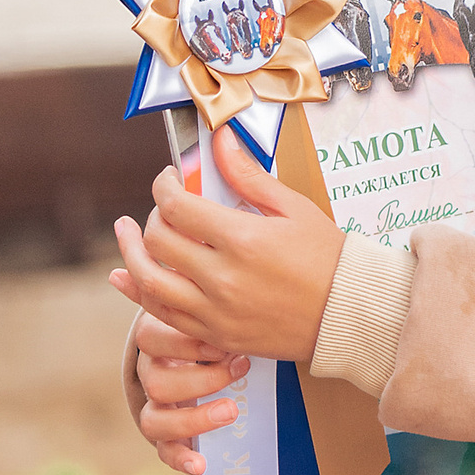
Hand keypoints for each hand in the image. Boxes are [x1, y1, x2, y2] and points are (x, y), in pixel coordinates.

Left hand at [108, 124, 345, 362]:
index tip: (169, 178)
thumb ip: (248, 174)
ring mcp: (216, 312)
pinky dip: (139, 293)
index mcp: (242, 239)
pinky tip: (126, 276)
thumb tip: (221, 139)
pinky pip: (163, 316)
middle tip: (163, 206)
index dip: (164, 185)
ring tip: (127, 233)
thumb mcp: (293, 207)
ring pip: (150, 281)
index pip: (177, 206)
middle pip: (158, 241)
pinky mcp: (215, 336)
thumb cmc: (326, 257)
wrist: (347, 314)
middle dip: (152, 215)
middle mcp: (222, 278)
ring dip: (131, 253)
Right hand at [128, 310, 249, 474]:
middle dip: (201, 380)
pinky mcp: (165, 433)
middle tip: (241, 369)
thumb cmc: (210, 329)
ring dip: (194, 419)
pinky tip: (201, 465)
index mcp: (153, 338)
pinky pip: (163, 450)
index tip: (222, 345)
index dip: (185, 345)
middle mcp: (148, 373)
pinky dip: (181, 458)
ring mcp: (153, 405)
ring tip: (231, 411)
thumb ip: (212, 311)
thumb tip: (230, 301)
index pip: (150, 338)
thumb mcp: (207, 315)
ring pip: (153, 420)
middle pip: (156, 382)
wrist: (200, 352)